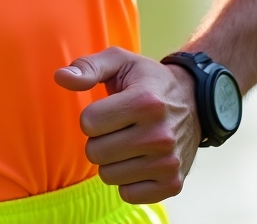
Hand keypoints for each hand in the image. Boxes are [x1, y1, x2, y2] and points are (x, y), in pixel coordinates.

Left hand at [54, 46, 200, 202]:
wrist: (195, 101)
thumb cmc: (148, 80)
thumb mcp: (120, 61)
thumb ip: (88, 67)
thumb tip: (60, 77)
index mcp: (145, 101)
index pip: (89, 123)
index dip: (92, 116)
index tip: (107, 108)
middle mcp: (160, 134)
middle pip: (96, 152)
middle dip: (98, 139)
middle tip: (116, 127)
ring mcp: (168, 162)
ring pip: (108, 175)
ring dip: (111, 160)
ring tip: (128, 142)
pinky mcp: (173, 184)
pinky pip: (128, 194)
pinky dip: (127, 180)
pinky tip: (138, 160)